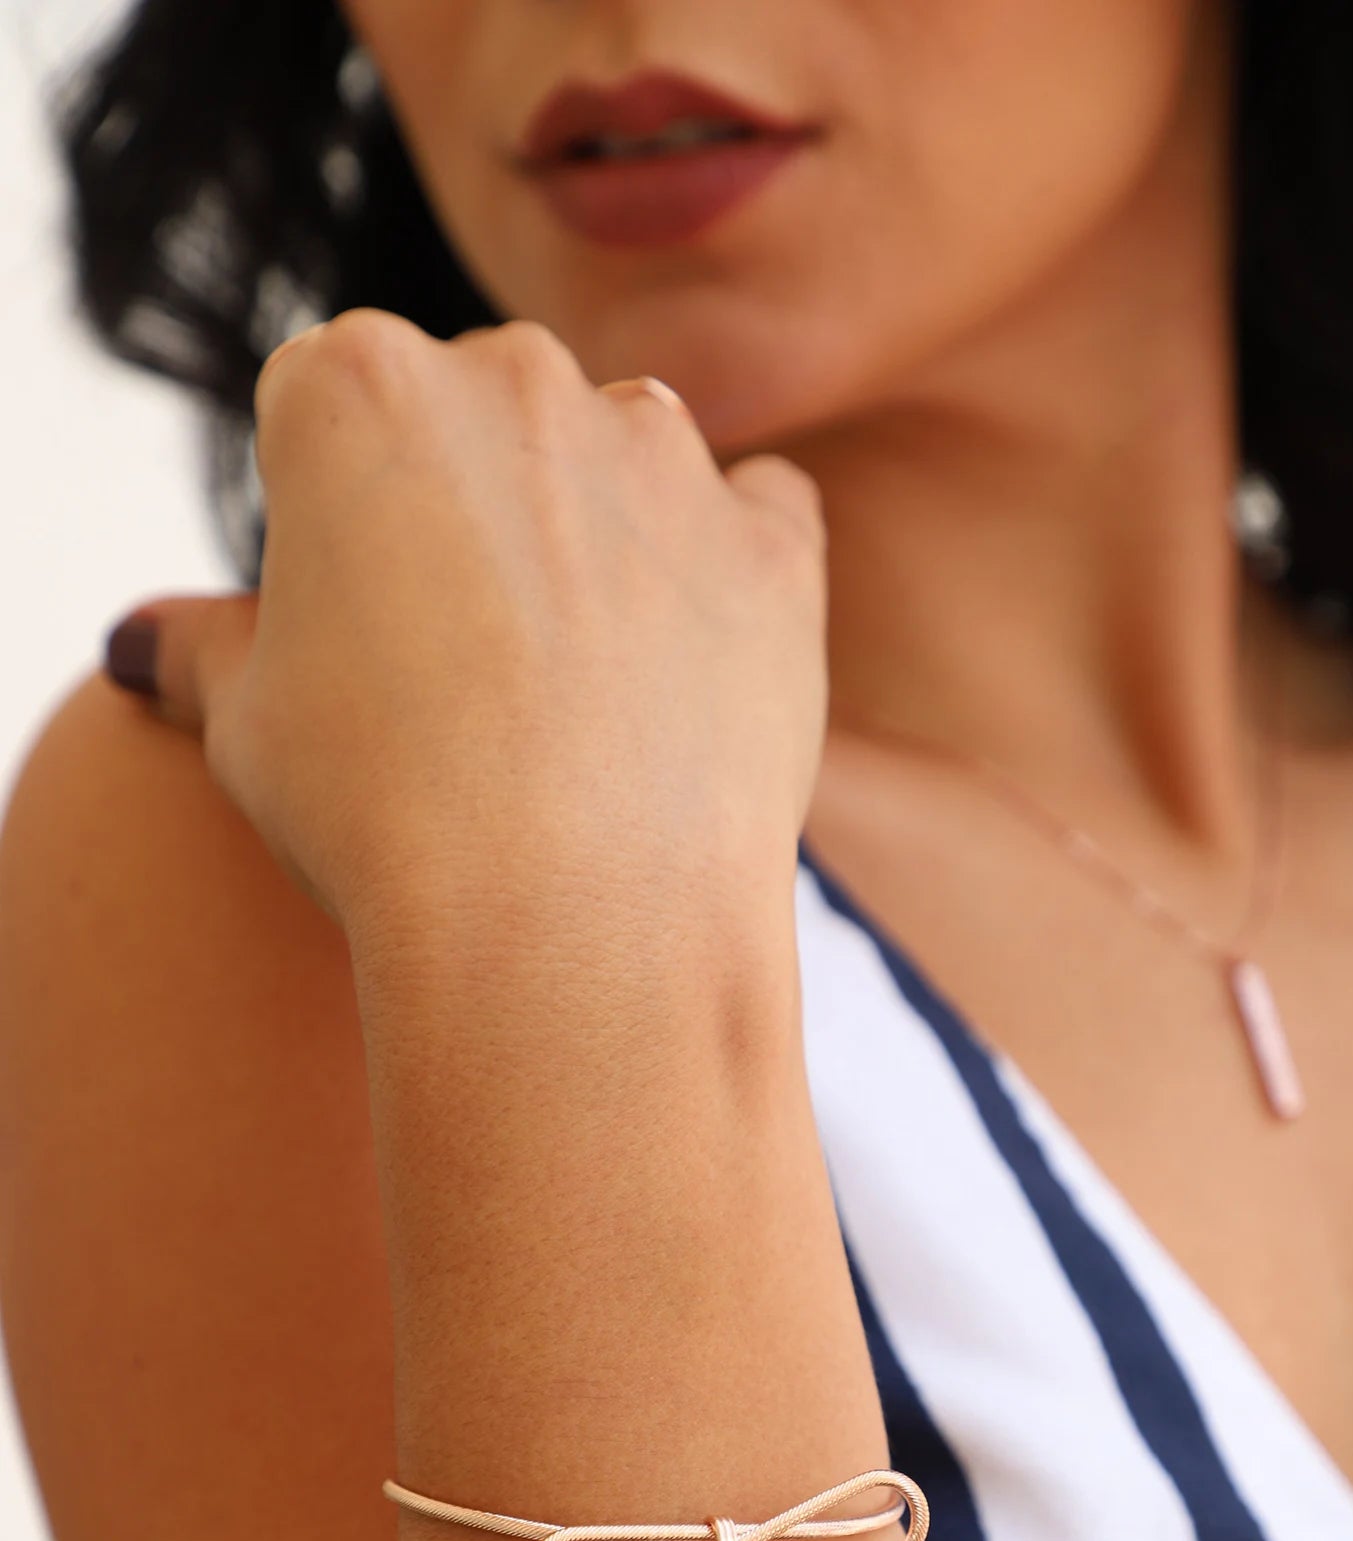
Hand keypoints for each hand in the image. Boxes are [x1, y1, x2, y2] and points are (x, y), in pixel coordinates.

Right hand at [103, 312, 827, 941]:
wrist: (571, 927)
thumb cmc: (383, 824)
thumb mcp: (246, 728)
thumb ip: (209, 650)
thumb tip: (156, 644)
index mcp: (351, 386)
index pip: (330, 415)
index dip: (337, 531)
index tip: (355, 636)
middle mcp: (513, 380)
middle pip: (481, 417)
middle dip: (471, 516)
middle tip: (462, 674)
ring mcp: (661, 453)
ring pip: (619, 456)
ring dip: (599, 535)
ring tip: (577, 695)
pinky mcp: (774, 542)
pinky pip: (757, 516)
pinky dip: (730, 573)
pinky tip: (694, 672)